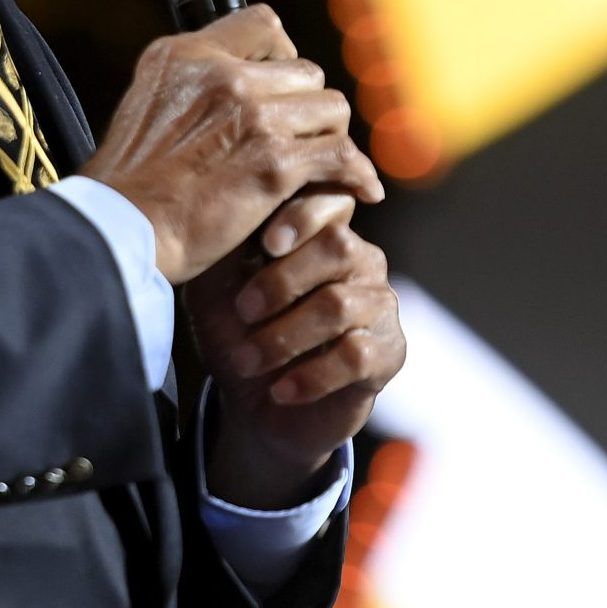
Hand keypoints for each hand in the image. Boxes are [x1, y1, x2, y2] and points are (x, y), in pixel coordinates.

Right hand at [81, 6, 382, 283]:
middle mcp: (224, 75)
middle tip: (301, 138)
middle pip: (305, 70)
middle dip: (307, 106)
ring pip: (329, 108)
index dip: (282, 53)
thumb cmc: (129, 184)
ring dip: (330, 138)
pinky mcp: (275, 163)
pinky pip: (342, 156)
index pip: (262, 24)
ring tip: (324, 163)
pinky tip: (362, 187)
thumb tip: (223, 82)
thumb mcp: (144, 103)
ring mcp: (253, 116)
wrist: (122, 231)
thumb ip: (189, 83)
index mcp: (187, 54)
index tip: (282, 83)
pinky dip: (358, 174)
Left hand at [186, 191, 406, 508]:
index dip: (302, 216)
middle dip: (283, 279)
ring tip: (247, 361)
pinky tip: (281, 390)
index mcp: (323, 235)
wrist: (257, 405)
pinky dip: (311, 375)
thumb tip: (226, 208)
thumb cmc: (239, 334)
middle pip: (338, 247)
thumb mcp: (218, 290)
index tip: (264, 244)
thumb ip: (225, 249)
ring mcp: (380, 307)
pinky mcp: (388, 355)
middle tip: (243, 311)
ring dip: (285, 336)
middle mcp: (361, 263)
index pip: (331, 202)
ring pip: (340, 305)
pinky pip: (356, 355)